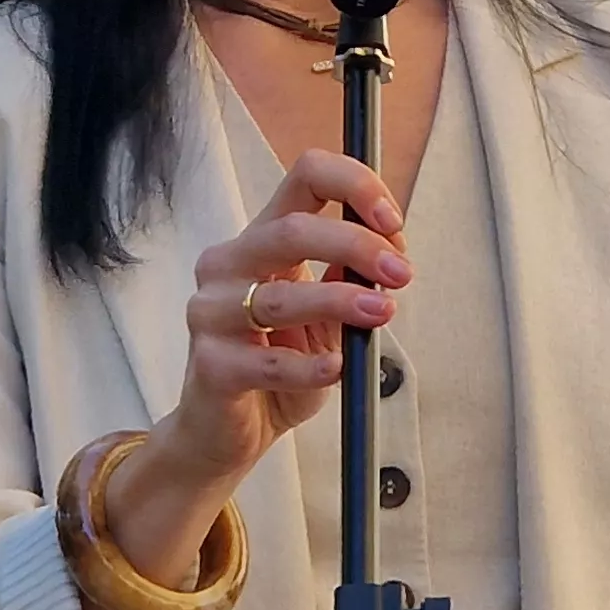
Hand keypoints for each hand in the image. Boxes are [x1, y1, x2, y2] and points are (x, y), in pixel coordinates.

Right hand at [146, 149, 410, 495]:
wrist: (231, 431)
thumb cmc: (279, 365)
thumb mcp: (327, 316)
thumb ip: (351, 278)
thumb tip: (390, 249)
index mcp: (262, 239)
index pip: (306, 177)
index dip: (355, 186)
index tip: (393, 220)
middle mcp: (229, 265)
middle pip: (291, 230)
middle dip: (355, 245)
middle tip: (399, 273)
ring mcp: (212, 314)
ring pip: (279, 296)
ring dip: (339, 301)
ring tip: (380, 313)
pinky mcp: (210, 365)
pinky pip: (267, 361)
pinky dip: (308, 366)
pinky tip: (336, 367)